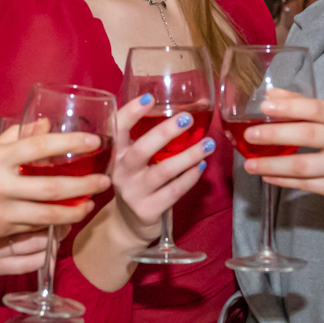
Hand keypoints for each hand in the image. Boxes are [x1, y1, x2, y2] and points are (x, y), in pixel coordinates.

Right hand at [0, 132, 111, 241]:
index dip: (70, 142)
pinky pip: (31, 228)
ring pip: (46, 215)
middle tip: (104, 181)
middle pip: (51, 187)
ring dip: (72, 211)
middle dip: (83, 186)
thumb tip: (43, 125)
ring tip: (89, 204)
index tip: (94, 140)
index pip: (39, 147)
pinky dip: (51, 223)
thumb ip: (11, 140)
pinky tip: (63, 218)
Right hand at [106, 94, 212, 248]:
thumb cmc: (137, 182)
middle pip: (141, 150)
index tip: (149, 98)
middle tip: (186, 118)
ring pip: (163, 171)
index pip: (117, 129)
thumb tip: (188, 111)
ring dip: (188, 156)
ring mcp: (133, 193)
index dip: (131, 113)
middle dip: (164, 132)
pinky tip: (201, 166)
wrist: (129, 224)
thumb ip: (150, 140)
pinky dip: (190, 177)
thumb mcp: (134, 161)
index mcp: (115, 154)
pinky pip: (173, 191)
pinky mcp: (147, 210)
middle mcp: (120, 173)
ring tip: (208, 144)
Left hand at [240, 88, 323, 214]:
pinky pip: (306, 185)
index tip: (265, 106)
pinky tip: (267, 177)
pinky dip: (283, 181)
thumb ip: (307, 107)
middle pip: (308, 136)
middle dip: (275, 135)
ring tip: (249, 164)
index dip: (290, 107)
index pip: (317, 109)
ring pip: (303, 166)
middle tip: (250, 135)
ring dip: (272, 165)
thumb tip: (273, 95)